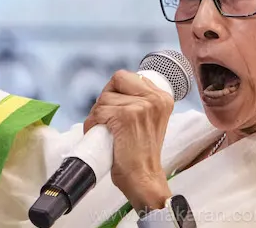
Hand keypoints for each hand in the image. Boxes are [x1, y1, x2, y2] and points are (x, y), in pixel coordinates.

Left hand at [84, 70, 174, 213]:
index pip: (128, 76)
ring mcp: (141, 106)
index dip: (116, 91)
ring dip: (98, 114)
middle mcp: (155, 98)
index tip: (116, 108)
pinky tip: (100, 134)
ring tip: (106, 131)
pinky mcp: (126, 116)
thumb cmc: (142, 154)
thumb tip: (113, 90)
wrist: (144, 178)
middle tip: (108, 119)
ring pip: (104, 98)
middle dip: (106, 99)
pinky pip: (99, 111)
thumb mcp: (150, 120)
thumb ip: (140, 102)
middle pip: (116, 80)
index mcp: (163, 97)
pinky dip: (93, 123)